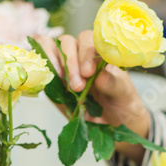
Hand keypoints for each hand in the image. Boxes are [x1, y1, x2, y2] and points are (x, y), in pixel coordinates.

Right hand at [35, 32, 150, 161]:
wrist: (112, 124)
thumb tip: (100, 76)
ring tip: (63, 82)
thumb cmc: (122, 105)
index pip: (90, 41)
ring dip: (54, 62)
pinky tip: (50, 79)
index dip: (86, 53)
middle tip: (77, 86)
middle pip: (68, 42)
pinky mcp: (51, 78)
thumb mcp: (124, 96)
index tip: (88, 72)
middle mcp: (82, 55)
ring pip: (50, 46)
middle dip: (70, 62)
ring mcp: (64, 65)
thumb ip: (114, 84)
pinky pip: (40, 63)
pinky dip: (41, 65)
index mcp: (102, 54)